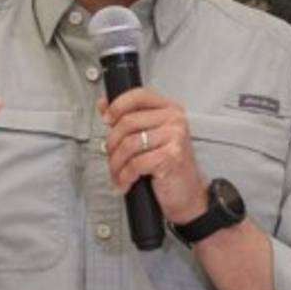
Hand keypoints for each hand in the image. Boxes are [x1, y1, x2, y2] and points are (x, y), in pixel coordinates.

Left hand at [100, 89, 205, 223]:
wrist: (187, 193)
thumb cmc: (169, 165)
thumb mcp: (149, 136)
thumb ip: (127, 118)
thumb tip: (103, 104)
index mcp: (170, 109)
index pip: (139, 95)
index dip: (117, 106)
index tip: (107, 120)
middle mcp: (175, 120)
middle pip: (128, 122)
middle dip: (112, 144)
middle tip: (111, 156)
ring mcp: (175, 137)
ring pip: (128, 145)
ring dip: (116, 164)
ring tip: (117, 173)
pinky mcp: (171, 157)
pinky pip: (135, 163)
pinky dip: (124, 176)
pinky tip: (125, 182)